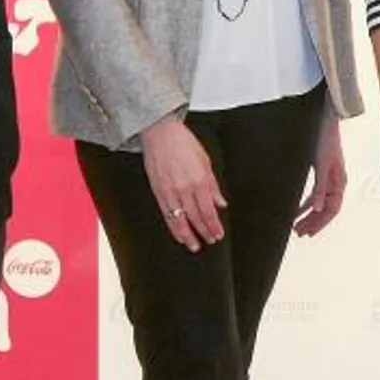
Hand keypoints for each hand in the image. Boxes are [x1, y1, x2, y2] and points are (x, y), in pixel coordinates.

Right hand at [141, 115, 224, 251]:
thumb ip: (213, 186)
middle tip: (210, 241)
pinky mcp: (158, 192)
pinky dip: (173, 227)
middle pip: (196, 218)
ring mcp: (170, 192)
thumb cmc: (183, 143)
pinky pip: (166, 215)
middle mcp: (184, 189)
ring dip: (188, 236)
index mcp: (199, 181)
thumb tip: (221, 203)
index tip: (218, 234)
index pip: (208, 211)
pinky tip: (179, 234)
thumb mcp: (206, 162)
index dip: (214, 226)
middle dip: (204, 232)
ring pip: (180, 221)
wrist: (160, 134)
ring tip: (194, 246)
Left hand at [294, 115, 346, 236]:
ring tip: (297, 225)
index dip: (320, 223)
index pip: (332, 209)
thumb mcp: (322, 165)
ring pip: (320, 203)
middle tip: (298, 232)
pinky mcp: (321, 171)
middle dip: (313, 222)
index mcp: (339, 182)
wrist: (324, 120)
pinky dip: (306, 203)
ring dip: (309, 215)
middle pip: (326, 209)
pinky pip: (315, 193)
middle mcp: (336, 182)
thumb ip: (320, 187)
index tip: (308, 232)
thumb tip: (317, 208)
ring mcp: (329, 177)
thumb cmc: (326, 140)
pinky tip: (298, 208)